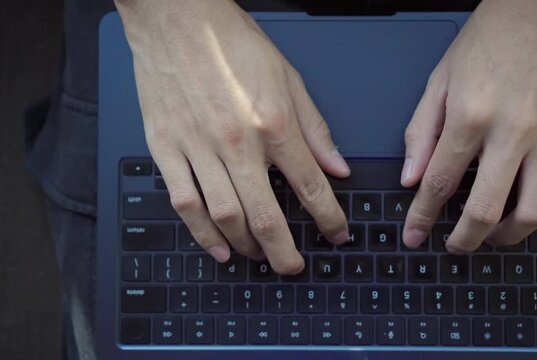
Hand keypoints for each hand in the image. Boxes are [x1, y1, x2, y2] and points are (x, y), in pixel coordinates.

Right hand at [115, 0, 349, 272]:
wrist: (177, 18)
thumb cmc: (232, 42)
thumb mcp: (289, 78)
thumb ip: (315, 128)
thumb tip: (336, 167)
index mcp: (273, 123)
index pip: (310, 186)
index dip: (328, 218)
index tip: (337, 235)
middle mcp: (237, 142)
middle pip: (266, 215)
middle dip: (285, 251)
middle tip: (294, 267)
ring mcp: (198, 148)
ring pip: (225, 216)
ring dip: (246, 246)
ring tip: (259, 256)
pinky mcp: (166, 148)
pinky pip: (184, 203)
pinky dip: (201, 233)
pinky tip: (217, 248)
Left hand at [401, 0, 536, 252]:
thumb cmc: (491, 38)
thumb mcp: (440, 80)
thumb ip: (422, 133)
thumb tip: (410, 178)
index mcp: (471, 115)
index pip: (439, 184)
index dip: (421, 217)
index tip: (412, 235)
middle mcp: (513, 132)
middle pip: (485, 211)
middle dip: (463, 240)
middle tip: (452, 246)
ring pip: (531, 214)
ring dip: (505, 237)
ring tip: (486, 235)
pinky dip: (533, 211)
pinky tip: (516, 208)